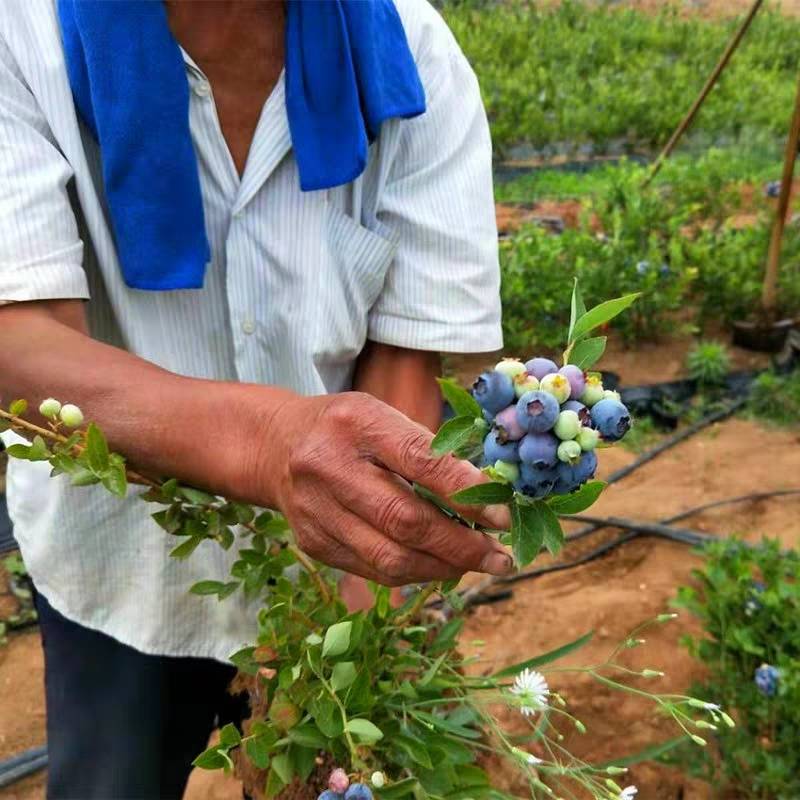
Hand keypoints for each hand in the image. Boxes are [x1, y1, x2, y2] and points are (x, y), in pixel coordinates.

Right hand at [260, 392, 512, 585]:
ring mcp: (316, 511)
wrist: (277, 446)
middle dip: (461, 545)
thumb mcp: (382, 415)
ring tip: (476, 564)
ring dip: (442, 567)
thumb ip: (426, 449)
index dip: (466, 494)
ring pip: (389, 557)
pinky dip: (414, 573)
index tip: (502, 517)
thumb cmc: (346, 427)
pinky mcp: (313, 544)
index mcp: (356, 423)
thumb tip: (486, 494)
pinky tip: (440, 566)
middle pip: (404, 520)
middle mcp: (329, 467)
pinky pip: (373, 570)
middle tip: (499, 556)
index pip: (420, 461)